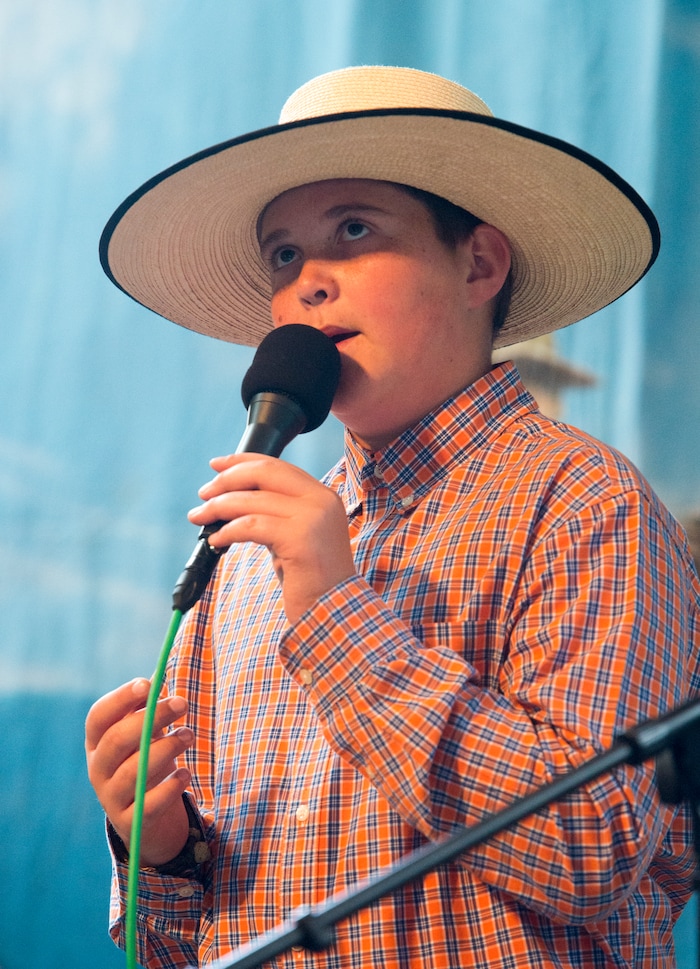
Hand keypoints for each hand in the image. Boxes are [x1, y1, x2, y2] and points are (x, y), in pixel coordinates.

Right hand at [85, 678, 192, 865]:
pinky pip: (148, 805)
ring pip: (132, 772)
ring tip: (189, 735)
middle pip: (117, 740)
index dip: (120, 699)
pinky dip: (169, 788)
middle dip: (151, 718)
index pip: (98, 718)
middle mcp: (97, 769)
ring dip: (165, 749)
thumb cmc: (146, 761)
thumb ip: (147, 709)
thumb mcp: (143, 735)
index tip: (148, 684)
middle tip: (182, 703)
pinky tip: (185, 774)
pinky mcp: (130, 822)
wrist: (146, 816)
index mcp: (97, 743)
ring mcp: (110, 798)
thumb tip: (160, 677)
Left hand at [188, 453, 355, 624]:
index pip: (277, 466)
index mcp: (323, 496)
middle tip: (203, 493)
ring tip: (200, 518)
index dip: (242, 461)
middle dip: (227, 480)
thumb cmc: (310, 581)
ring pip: (252, 501)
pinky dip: (227, 531)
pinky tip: (216, 541)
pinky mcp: (300, 538)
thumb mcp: (295, 536)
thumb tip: (233, 499)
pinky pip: (251, 526)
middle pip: (264, 473)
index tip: (216, 465)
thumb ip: (275, 513)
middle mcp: (321, 501)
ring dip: (218, 507)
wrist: (334, 614)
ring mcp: (313, 518)